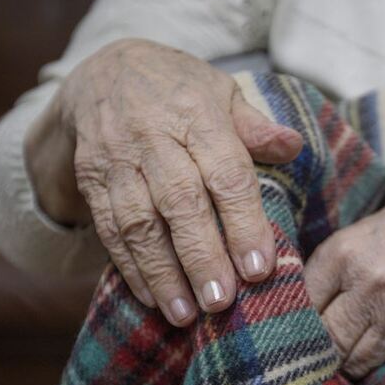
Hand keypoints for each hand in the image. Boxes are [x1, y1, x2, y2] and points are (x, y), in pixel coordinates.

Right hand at [25, 38, 302, 325]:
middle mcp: (153, 136)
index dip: (243, 221)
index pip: (225, 172)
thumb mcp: (221, 92)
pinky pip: (108, 228)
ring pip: (139, 222)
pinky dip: (130, 267)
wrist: (103, 71)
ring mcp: (117, 159)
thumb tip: (293, 145)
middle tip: (222, 302)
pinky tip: (151, 299)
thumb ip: (254, 126)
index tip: (258, 267)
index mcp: (196, 114)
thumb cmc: (179, 90)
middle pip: (180, 203)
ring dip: (162, 273)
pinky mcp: (90, 179)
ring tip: (186, 314)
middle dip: (201, 256)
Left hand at [304, 157, 384, 377]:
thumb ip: (335, 265)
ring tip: (340, 352)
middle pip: (324, 339)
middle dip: (316, 346)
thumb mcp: (368, 230)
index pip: (301, 300)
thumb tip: (303, 298)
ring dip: (345, 359)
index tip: (290, 321)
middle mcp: (368, 287)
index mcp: (346, 253)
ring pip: (354, 359)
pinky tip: (381, 340)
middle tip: (311, 346)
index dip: (294, 314)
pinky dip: (381, 355)